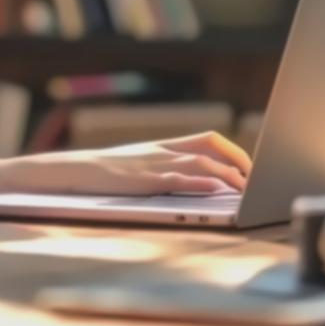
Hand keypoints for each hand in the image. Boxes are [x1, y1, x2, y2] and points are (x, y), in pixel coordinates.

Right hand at [0, 131, 253, 196]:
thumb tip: (190, 177)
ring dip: (226, 174)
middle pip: (210, 147)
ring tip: (244, 187)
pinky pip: (176, 178)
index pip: (206, 138)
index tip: (248, 165)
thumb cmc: (102, 172)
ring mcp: (152, 164)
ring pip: (199, 161)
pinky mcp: (142, 181)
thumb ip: (161, 166)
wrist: (70, 171)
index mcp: (161, 145)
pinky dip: (199, 181)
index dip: (232, 149)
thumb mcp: (136, 163)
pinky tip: (214, 187)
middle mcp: (161, 150)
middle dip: (237, 161)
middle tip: (254, 179)